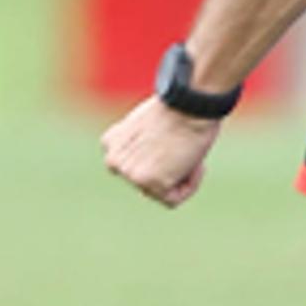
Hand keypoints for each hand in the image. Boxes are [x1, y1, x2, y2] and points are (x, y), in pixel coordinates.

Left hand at [101, 98, 220, 206]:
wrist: (189, 104)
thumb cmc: (180, 109)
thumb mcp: (152, 126)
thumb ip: (145, 148)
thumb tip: (154, 172)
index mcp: (111, 143)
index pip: (138, 167)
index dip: (162, 157)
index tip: (173, 140)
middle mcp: (114, 161)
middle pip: (148, 183)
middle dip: (170, 170)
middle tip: (183, 147)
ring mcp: (130, 174)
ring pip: (160, 193)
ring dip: (181, 178)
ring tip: (188, 152)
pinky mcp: (148, 182)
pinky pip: (173, 200)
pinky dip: (189, 186)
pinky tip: (193, 164)